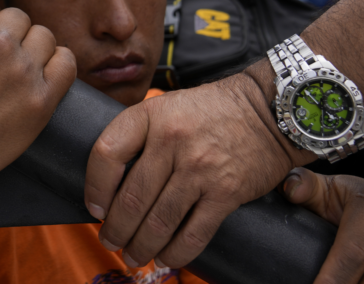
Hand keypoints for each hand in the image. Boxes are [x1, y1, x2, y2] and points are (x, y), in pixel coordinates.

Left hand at [84, 70, 304, 268]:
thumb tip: (112, 179)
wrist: (268, 111)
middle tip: (109, 242)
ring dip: (141, 246)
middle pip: (132, 198)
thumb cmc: (211, 110)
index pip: (107, 153)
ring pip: (159, 221)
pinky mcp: (226, 192)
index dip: (94, 186)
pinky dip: (176, 253)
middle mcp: (172, 140)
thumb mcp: (168, 106)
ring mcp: (200, 168)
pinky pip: (194, 234)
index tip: (95, 207)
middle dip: (116, 229)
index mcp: (151, 115)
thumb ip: (141, 134)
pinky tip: (165, 258)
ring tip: (132, 256)